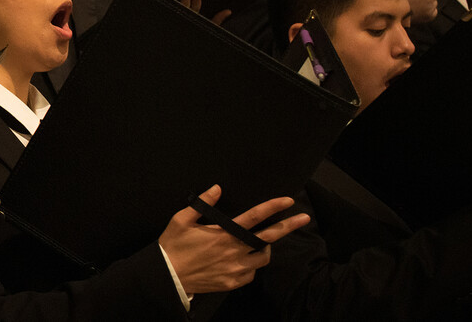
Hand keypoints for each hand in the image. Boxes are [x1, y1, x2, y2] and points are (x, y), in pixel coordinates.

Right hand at [159, 185, 309, 293]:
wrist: (167, 276)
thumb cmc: (173, 246)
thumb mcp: (181, 219)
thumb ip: (202, 203)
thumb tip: (217, 188)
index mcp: (223, 234)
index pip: (254, 217)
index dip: (272, 207)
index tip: (288, 201)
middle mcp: (234, 251)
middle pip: (268, 237)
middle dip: (288, 227)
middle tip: (304, 219)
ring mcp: (235, 269)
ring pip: (263, 258)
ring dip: (265, 248)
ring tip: (261, 243)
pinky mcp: (232, 283)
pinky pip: (252, 274)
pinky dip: (251, 266)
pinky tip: (243, 261)